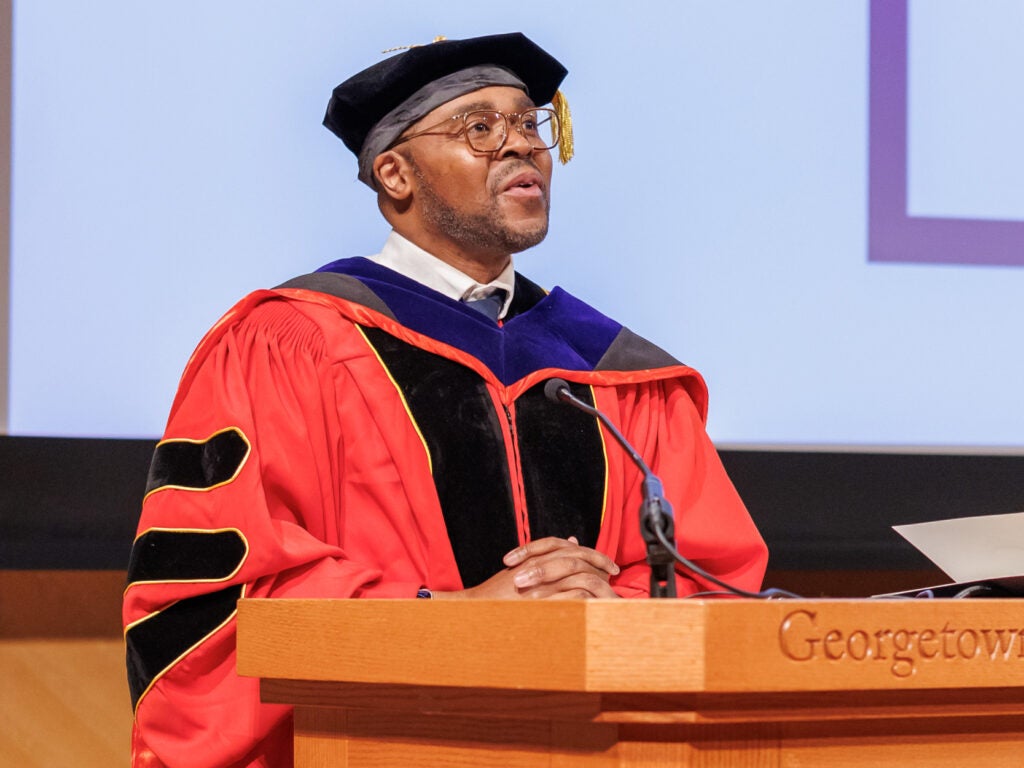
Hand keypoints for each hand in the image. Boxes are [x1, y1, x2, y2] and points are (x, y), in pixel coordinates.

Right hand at [433, 536, 620, 599]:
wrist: (476, 610)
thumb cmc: (499, 594)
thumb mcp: (523, 570)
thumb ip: (547, 556)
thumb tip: (572, 540)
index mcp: (538, 557)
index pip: (572, 549)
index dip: (593, 554)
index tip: (608, 564)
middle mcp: (541, 567)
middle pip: (579, 558)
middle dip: (600, 565)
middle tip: (614, 573)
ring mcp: (541, 584)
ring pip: (580, 578)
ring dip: (598, 586)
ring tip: (610, 595)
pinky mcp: (541, 602)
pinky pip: (574, 598)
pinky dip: (589, 601)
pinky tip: (598, 607)